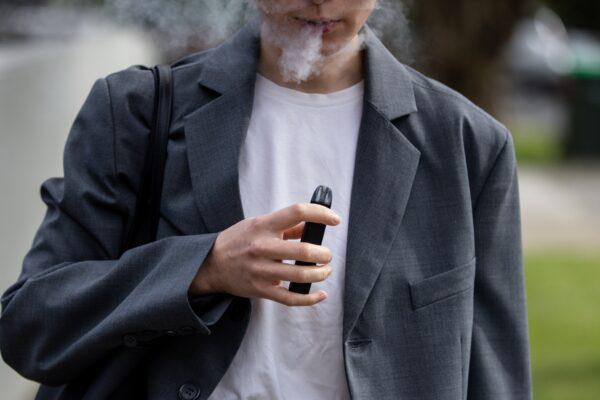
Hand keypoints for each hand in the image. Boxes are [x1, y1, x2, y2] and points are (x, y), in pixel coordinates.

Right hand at [189, 203, 340, 305]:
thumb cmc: (237, 241)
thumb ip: (285, 226)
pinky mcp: (261, 289)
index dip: (320, 214)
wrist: (211, 264)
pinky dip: (310, 298)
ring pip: (300, 275)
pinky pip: (290, 298)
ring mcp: (262, 270)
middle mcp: (263, 247)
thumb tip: (311, 225)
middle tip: (327, 255)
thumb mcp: (257, 224)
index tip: (334, 219)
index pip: (297, 212)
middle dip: (323, 254)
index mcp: (263, 226)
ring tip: (325, 270)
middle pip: (303, 250)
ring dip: (320, 273)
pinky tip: (320, 294)